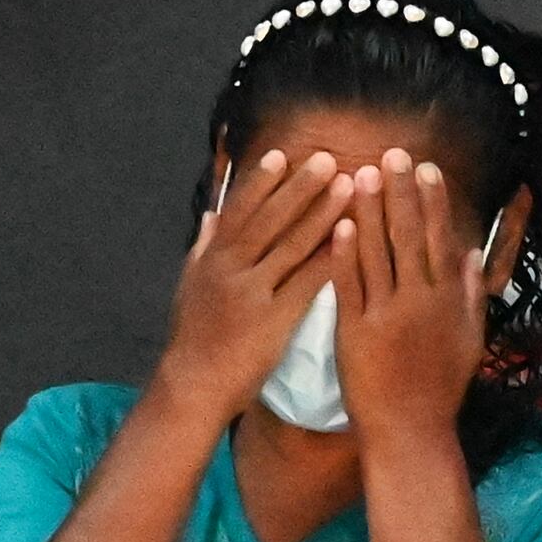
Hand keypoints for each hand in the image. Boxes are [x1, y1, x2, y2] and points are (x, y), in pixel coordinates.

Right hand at [156, 141, 364, 422]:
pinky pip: (306, 282)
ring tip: (348, 187)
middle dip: (299, 187)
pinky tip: (352, 240)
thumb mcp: (189, 286)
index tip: (283, 155)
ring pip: (292, 245)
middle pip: (270, 220)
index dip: (262, 182)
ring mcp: (252, 294)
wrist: (193, 386)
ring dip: (322, 213)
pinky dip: (329, 258)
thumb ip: (203, 249)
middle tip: (328, 159)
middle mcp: (230, 270)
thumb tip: (212, 217)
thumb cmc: (193, 338)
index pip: (240, 211)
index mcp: (212, 259)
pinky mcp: (273, 320)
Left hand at [328, 151, 487, 441]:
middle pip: (409, 236)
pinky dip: (344, 254)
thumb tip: (473, 254)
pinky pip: (349, 285)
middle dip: (400, 192)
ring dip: (368, 211)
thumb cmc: (442, 389)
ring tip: (359, 174)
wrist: (410, 431)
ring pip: (377, 252)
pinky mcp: (355, 331)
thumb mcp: (470, 340)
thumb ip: (472, 294)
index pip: (441, 239)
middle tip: (392, 154)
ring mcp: (387, 314)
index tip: (426, 169)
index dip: (434, 202)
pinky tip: (337, 224)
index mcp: (449, 300)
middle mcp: (420, 301)